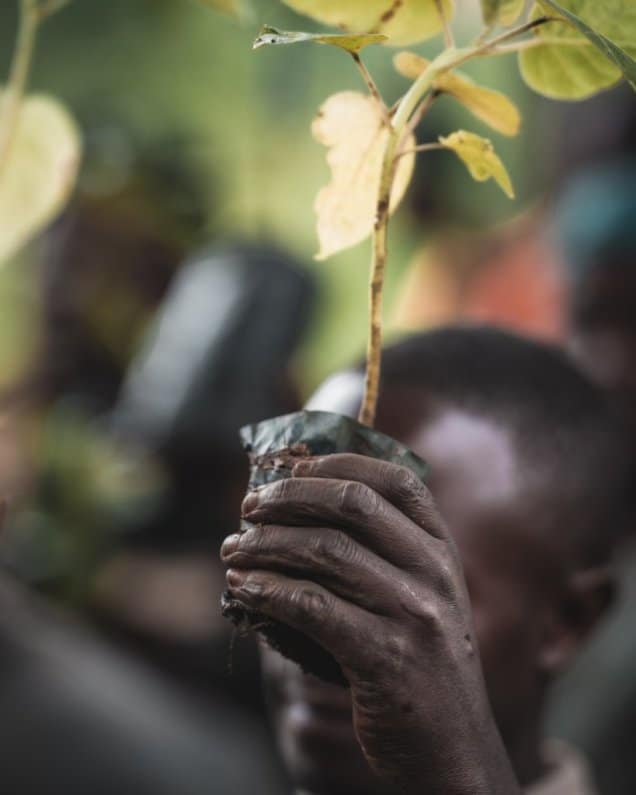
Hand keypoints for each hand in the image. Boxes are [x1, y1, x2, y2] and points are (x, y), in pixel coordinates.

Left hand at [221, 454, 520, 794]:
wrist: (453, 747)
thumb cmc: (421, 662)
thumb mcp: (422, 596)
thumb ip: (383, 553)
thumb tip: (296, 510)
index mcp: (441, 548)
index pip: (394, 479)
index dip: (337, 463)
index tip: (290, 468)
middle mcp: (433, 571)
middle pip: (352, 504)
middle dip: (290, 497)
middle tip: (249, 507)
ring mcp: (415, 613)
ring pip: (325, 551)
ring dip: (266, 545)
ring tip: (232, 550)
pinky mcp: (388, 658)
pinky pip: (314, 607)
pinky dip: (269, 591)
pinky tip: (243, 588)